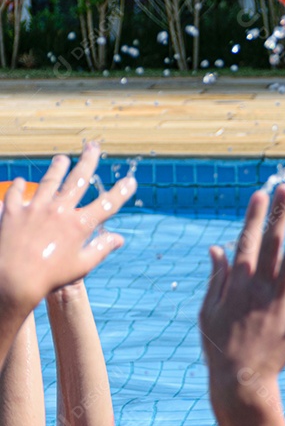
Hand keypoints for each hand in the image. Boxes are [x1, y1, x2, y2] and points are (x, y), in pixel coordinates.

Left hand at [0, 144, 132, 314]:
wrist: (13, 279)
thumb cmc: (50, 277)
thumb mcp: (81, 266)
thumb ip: (101, 249)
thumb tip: (118, 239)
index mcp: (79, 225)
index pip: (107, 205)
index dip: (121, 192)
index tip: (131, 181)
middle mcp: (59, 211)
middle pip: (77, 180)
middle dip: (88, 161)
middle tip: (93, 146)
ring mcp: (35, 208)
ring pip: (49, 181)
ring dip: (57, 168)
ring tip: (62, 159)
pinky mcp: (12, 211)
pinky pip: (16, 194)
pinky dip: (19, 187)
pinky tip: (20, 181)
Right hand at [198, 184, 284, 387]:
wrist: (240, 381)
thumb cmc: (219, 346)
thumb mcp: (207, 310)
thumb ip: (216, 278)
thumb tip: (219, 247)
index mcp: (236, 283)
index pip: (247, 241)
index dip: (255, 217)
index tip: (260, 194)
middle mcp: (260, 287)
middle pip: (271, 243)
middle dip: (278, 214)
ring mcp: (281, 301)